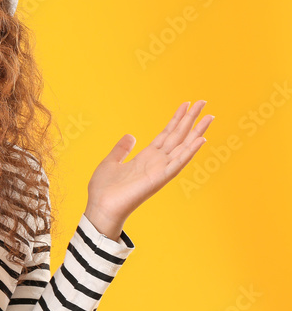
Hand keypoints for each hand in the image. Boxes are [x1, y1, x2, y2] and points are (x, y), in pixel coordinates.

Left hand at [84, 100, 213, 239]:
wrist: (100, 208)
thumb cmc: (104, 190)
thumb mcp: (111, 162)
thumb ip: (121, 149)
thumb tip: (130, 136)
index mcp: (146, 157)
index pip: (166, 134)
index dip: (176, 119)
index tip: (186, 104)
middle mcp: (157, 162)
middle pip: (178, 136)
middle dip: (190, 119)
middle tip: (203, 102)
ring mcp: (160, 170)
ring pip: (183, 147)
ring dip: (196, 132)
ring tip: (209, 116)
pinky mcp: (159, 179)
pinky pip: (177, 163)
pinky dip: (189, 152)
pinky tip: (200, 140)